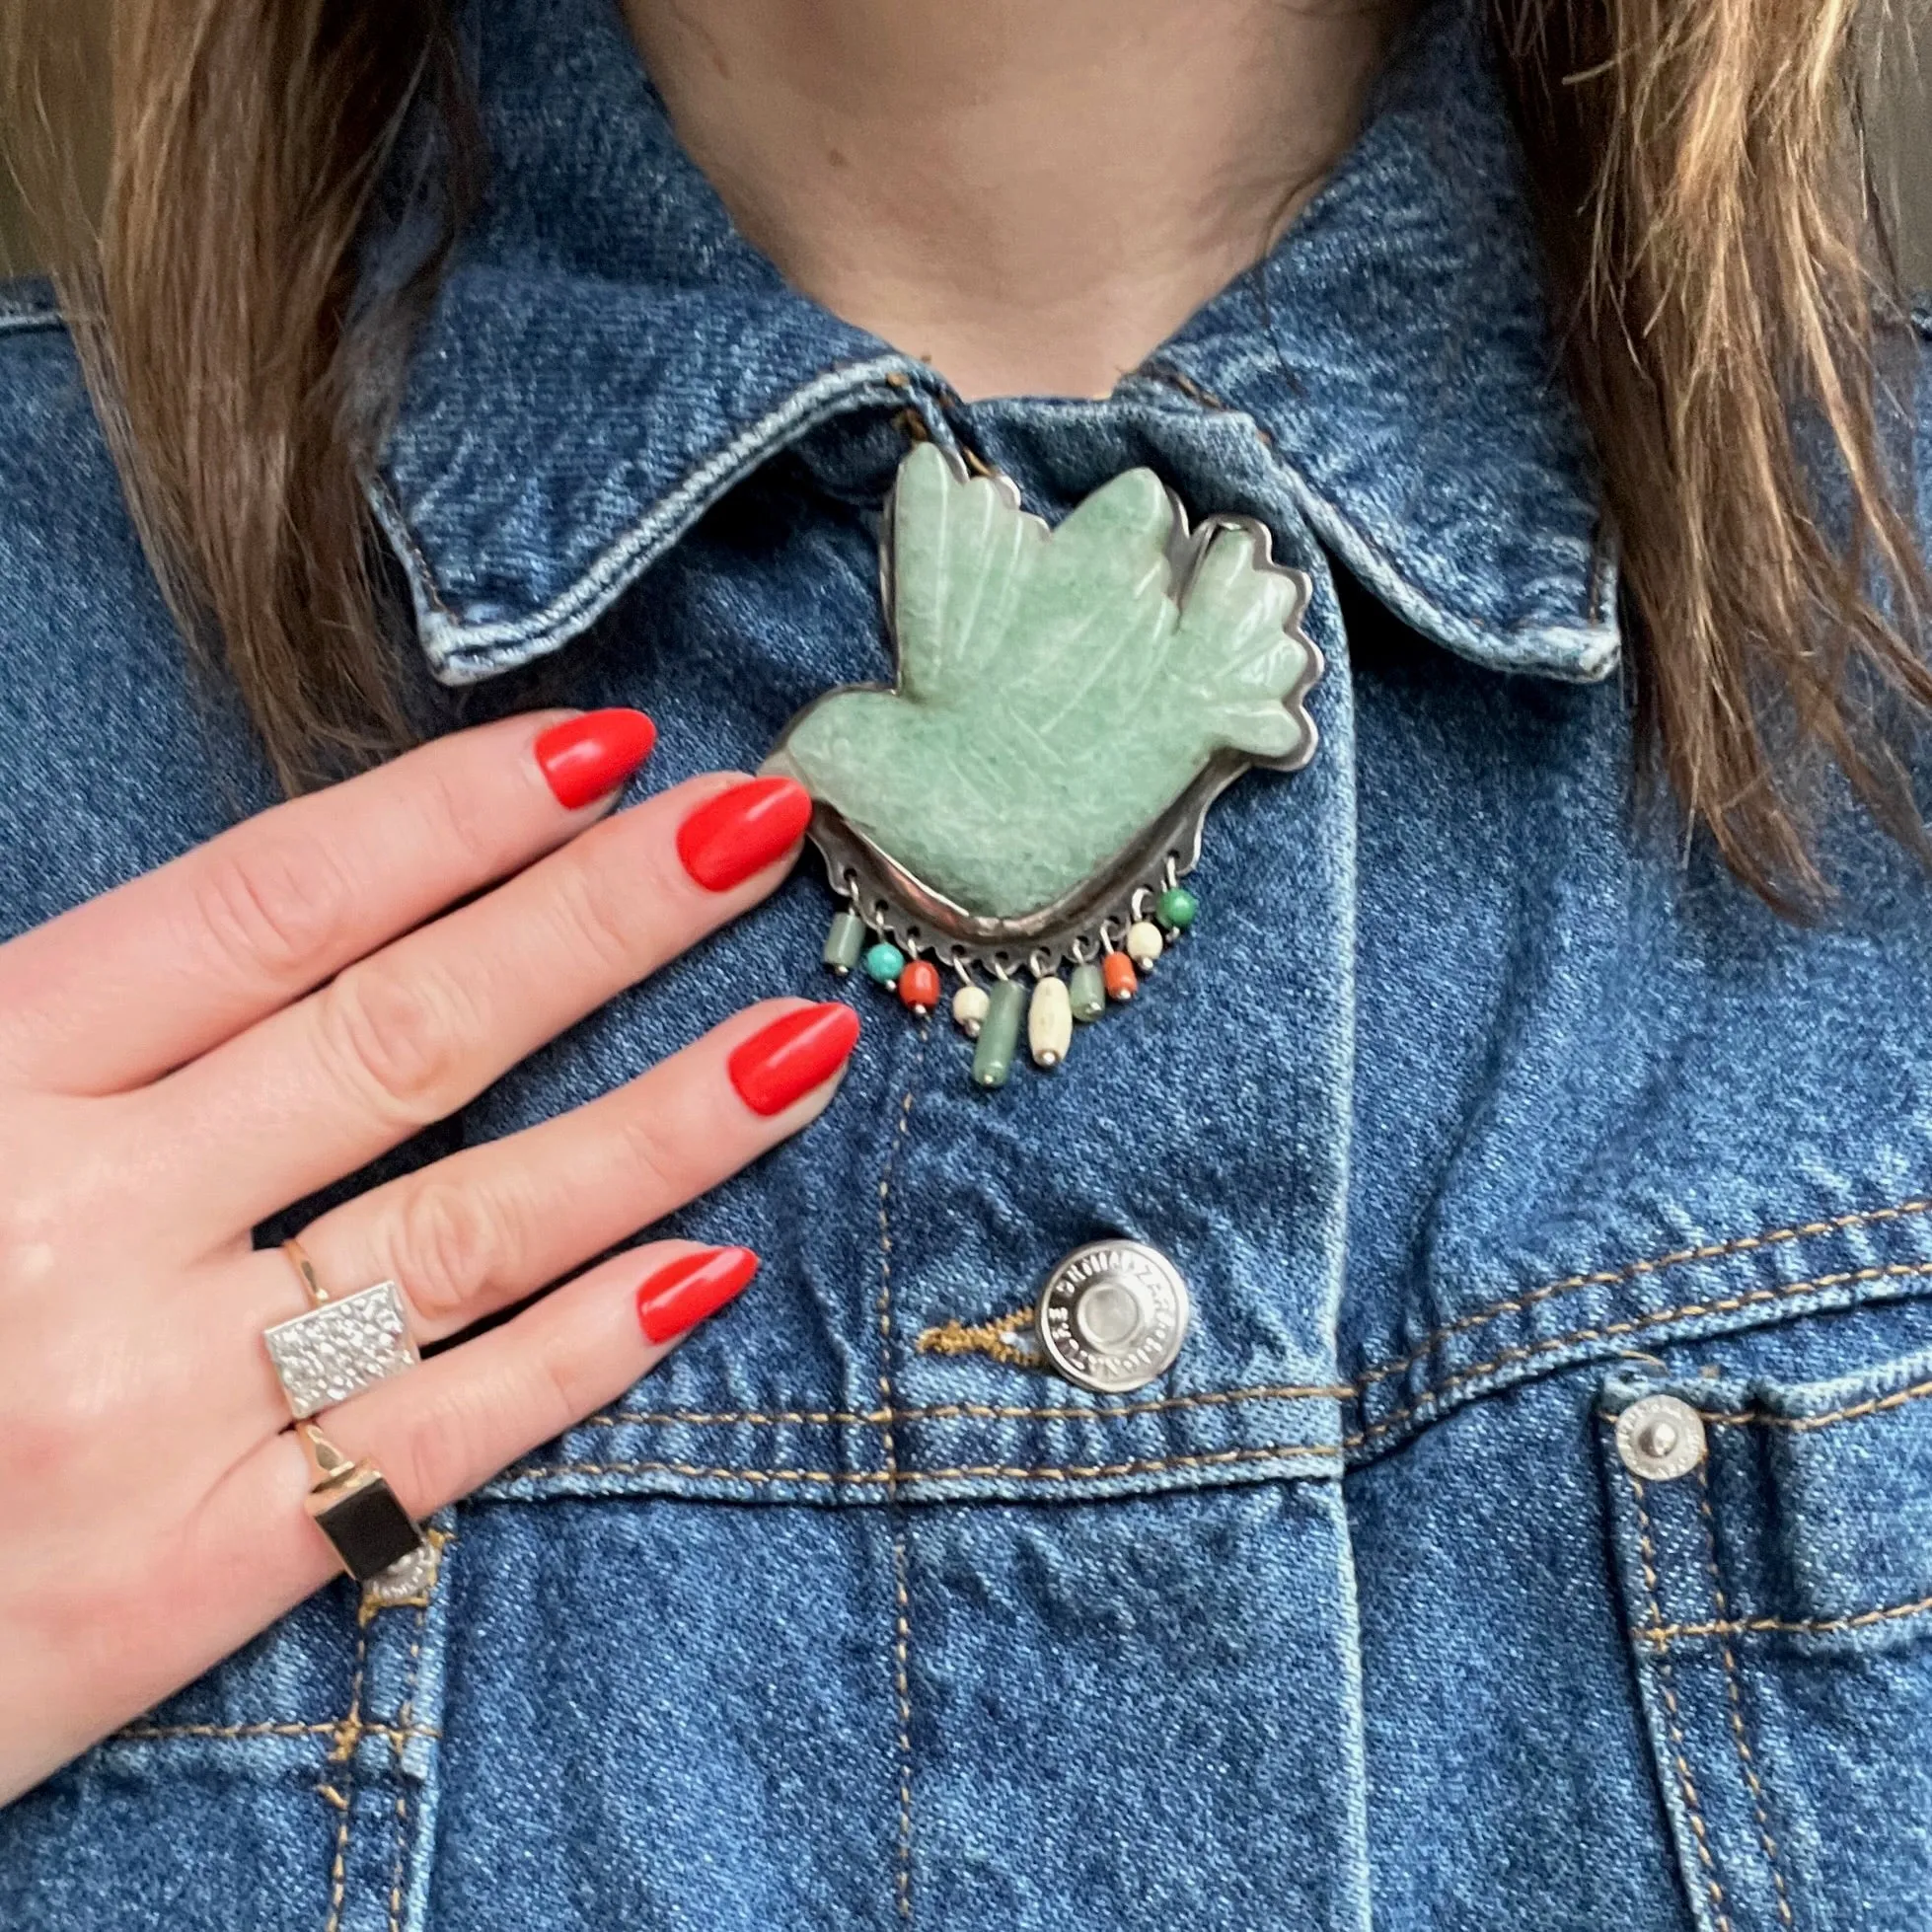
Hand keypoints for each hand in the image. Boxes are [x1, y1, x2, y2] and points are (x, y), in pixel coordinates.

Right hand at [0, 711, 856, 1802]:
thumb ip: (70, 1017)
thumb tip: (300, 917)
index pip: (271, 908)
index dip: (456, 818)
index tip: (610, 747)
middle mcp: (75, 1228)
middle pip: (405, 1035)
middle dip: (603, 921)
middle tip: (759, 832)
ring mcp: (144, 1409)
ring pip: (464, 1228)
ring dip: (657, 1125)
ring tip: (803, 1035)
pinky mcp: (183, 1574)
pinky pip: (431, 1443)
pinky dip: (582, 1354)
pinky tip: (714, 1272)